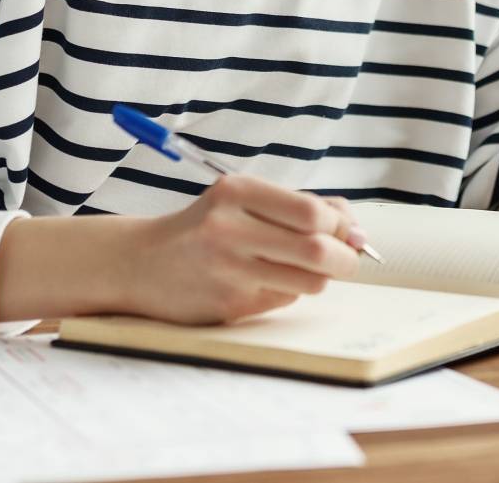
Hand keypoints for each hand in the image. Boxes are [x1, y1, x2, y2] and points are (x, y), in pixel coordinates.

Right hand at [122, 173, 366, 323]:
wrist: (140, 263)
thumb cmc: (206, 227)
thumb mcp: (244, 200)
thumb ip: (299, 207)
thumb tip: (357, 231)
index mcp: (236, 191)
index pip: (312, 212)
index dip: (342, 225)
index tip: (348, 231)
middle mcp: (230, 229)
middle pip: (317, 250)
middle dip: (346, 258)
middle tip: (349, 260)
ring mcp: (228, 270)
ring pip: (308, 282)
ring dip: (320, 278)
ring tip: (304, 269)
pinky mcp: (228, 305)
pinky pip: (284, 300)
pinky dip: (288, 292)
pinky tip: (265, 281)